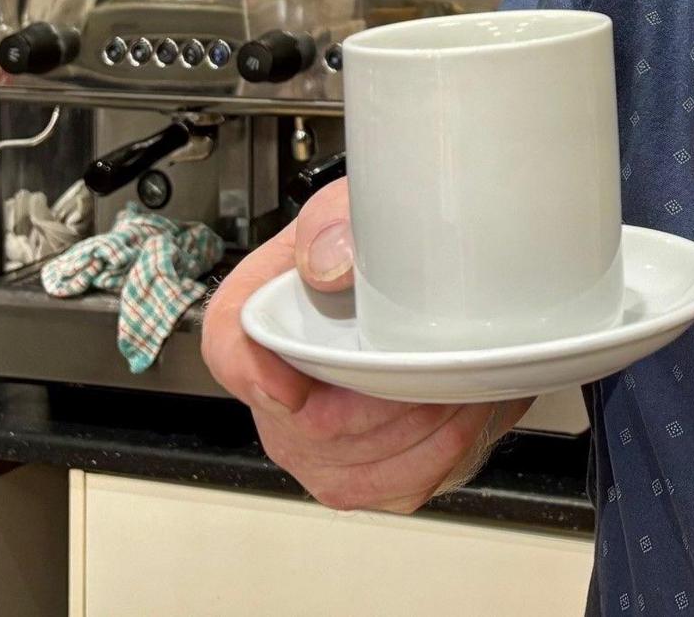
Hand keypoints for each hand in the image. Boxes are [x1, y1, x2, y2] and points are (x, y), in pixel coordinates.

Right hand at [203, 177, 534, 512]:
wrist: (418, 280)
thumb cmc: (373, 247)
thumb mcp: (353, 207)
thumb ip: (333, 222)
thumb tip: (330, 265)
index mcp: (257, 313)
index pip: (227, 347)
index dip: (253, 372)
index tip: (291, 383)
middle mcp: (276, 390)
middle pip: (315, 429)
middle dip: (390, 401)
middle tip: (441, 364)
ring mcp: (314, 444)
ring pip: (364, 467)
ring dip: (428, 428)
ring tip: (465, 383)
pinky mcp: (362, 475)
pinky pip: (401, 486)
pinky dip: (450, 451)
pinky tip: (467, 409)